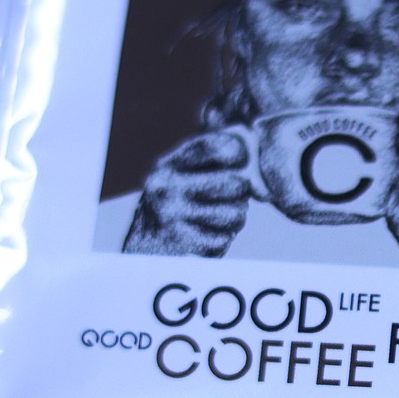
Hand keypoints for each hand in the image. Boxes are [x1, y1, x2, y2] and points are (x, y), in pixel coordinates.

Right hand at [123, 129, 250, 256]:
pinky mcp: (180, 241)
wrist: (142, 251)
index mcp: (169, 165)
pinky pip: (224, 239)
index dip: (239, 154)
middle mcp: (167, 185)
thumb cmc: (174, 208)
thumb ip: (213, 161)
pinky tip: (204, 238)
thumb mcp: (182, 175)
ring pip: (235, 214)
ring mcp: (172, 213)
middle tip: (231, 200)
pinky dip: (220, 241)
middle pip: (236, 184)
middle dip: (241, 197)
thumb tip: (256, 165)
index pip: (219, 146)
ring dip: (234, 220)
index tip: (238, 163)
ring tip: (218, 220)